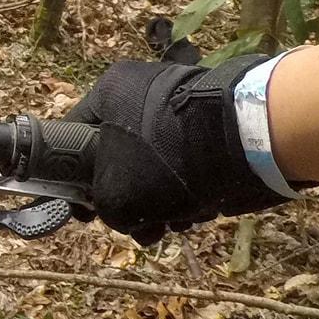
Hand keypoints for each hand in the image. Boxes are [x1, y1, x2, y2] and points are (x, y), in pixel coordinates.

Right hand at [67, 55, 287, 243]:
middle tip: (138, 226)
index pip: (74, 135)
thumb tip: (117, 213)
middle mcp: (143, 94)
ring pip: (155, 169)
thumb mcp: (114, 192)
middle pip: (119, 158)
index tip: (85, 208)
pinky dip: (189, 194)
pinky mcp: (211, 131)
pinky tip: (197, 212)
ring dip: (160, 204)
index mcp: (111, 92)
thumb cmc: (165, 157)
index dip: (73, 176)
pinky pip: (187, 168)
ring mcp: (180, 111)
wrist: (246, 141)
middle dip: (128, 200)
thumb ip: (101, 204)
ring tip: (174, 223)